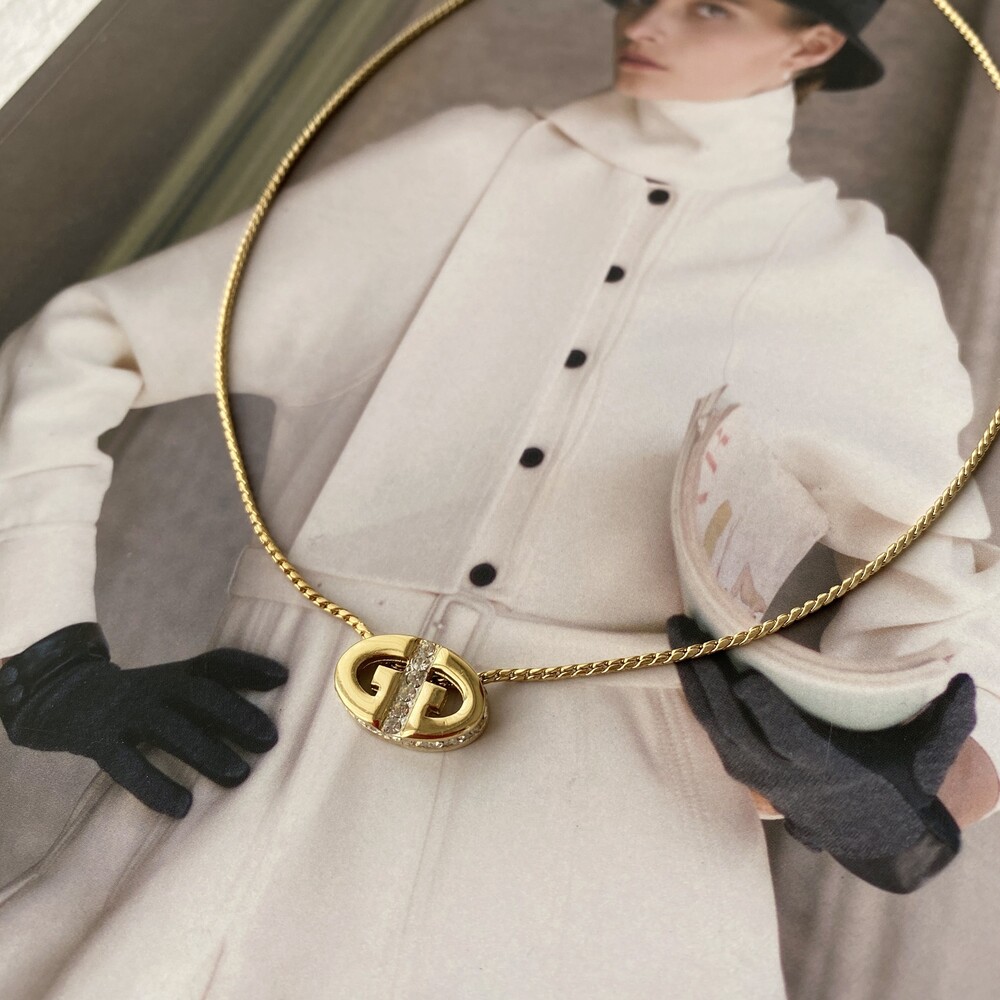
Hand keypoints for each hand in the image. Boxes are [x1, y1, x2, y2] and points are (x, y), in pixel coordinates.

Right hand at [0, 622, 287, 817]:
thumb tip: (272, 710)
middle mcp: (155, 687)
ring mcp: (126, 712)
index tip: (283, 678)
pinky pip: (128, 765)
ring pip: (169, 728)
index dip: (249, 666)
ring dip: (206, 750)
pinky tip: (183, 807)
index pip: (217, 662)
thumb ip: (214, 695)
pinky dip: (156, 785)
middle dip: (236, 714)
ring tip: (240, 776)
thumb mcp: (173, 688)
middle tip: (271, 740)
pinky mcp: (98, 740)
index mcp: (176, 674)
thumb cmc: (139, 700)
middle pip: (199, 694)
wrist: (62, 696)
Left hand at [666, 614, 975, 892]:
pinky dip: (693, 696)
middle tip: (685, 631)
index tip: (746, 679)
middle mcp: (781, 773)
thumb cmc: (898, 783)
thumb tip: (967, 681)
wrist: (868, 834)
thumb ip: (948, 722)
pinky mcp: (742, 767)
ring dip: (691, 680)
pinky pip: (710, 730)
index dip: (766, 712)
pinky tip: (681, 659)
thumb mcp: (927, 759)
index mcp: (824, 768)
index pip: (788, 739)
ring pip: (713, 726)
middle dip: (707, 678)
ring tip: (675, 634)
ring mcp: (755, 773)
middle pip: (733, 725)